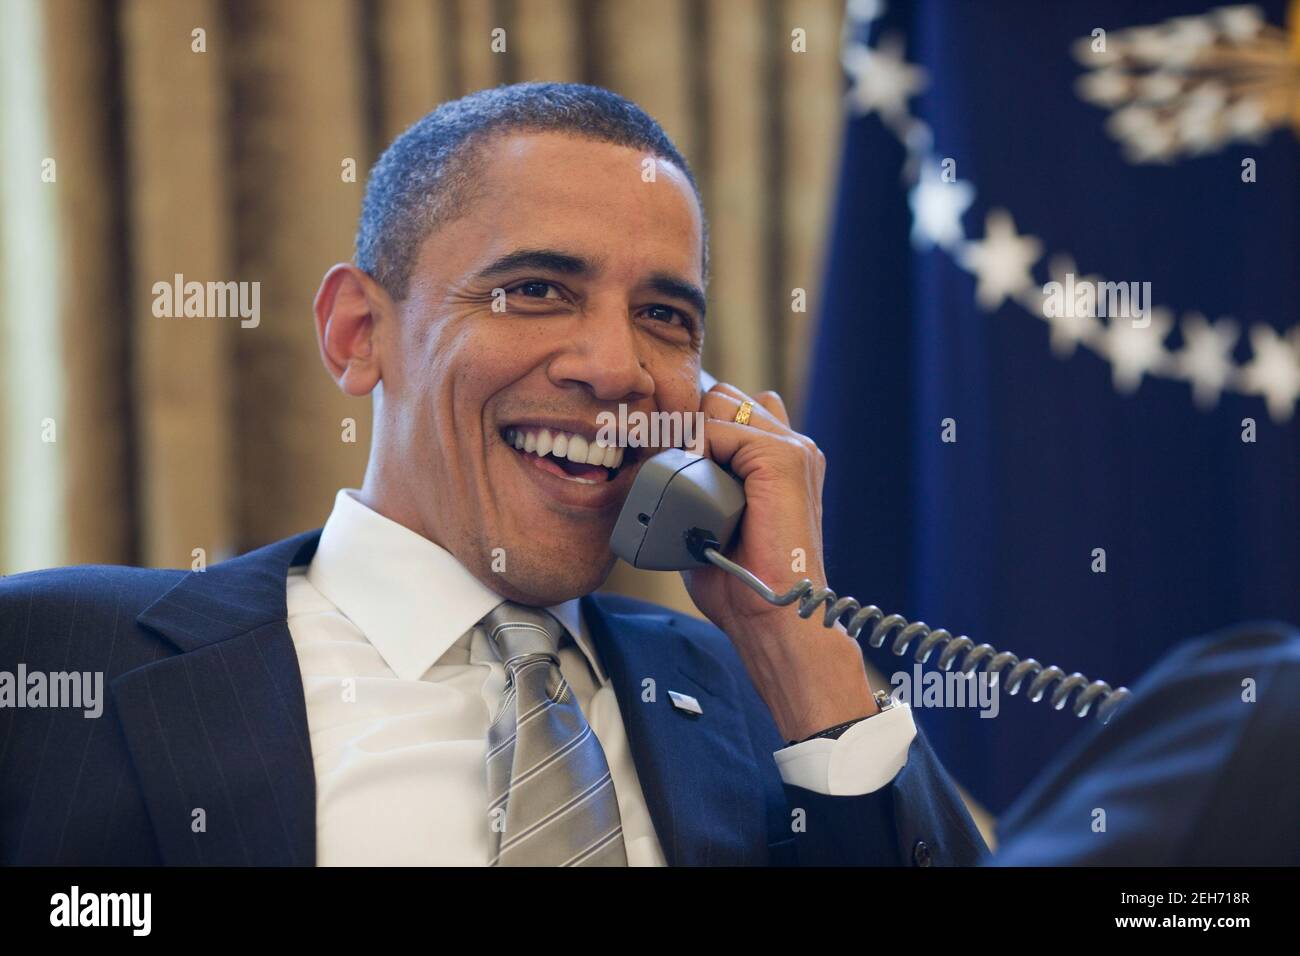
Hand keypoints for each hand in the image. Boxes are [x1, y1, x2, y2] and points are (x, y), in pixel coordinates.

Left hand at [682, 382, 877, 741]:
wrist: (770, 615)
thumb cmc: (737, 579)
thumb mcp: (709, 517)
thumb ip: (697, 481)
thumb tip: (665, 458)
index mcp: (780, 456)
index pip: (726, 406)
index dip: (692, 427)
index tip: (668, 457)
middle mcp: (792, 444)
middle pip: (721, 397)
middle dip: (690, 425)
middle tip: (675, 473)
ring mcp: (793, 447)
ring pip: (719, 404)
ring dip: (693, 439)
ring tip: (692, 488)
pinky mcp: (786, 457)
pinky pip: (721, 427)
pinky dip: (700, 451)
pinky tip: (703, 490)